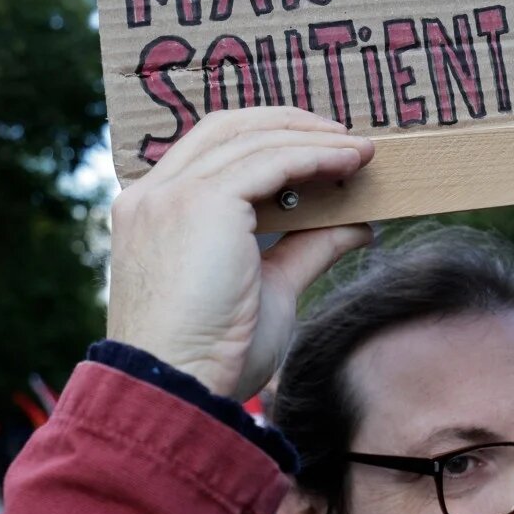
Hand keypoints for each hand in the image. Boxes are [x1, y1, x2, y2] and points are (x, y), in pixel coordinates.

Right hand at [108, 108, 374, 400]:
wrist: (182, 389)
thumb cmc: (214, 356)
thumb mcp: (270, 289)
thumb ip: (306, 249)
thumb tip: (357, 225)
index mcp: (153, 213)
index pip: (211, 151)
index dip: (267, 139)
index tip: (320, 150)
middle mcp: (153, 195)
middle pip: (227, 128)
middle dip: (290, 125)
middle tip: (345, 140)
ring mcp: (171, 194)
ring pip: (253, 139)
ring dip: (314, 139)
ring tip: (361, 152)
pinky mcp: (201, 201)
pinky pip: (270, 161)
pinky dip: (315, 156)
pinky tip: (348, 164)